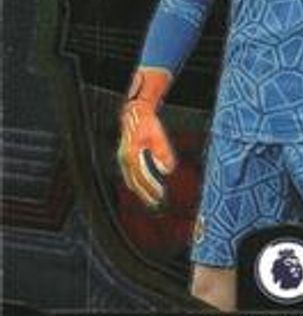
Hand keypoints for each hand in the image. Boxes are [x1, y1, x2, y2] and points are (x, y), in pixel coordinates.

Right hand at [117, 69, 175, 207]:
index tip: (160, 195)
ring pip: (131, 180)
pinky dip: (138, 182)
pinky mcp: (125, 157)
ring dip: (141, 190)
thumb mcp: (158, 137)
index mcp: (132, 154)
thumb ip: (163, 153)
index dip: (151, 187)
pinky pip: (130, 174)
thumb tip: (167, 170)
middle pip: (134, 182)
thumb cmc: (148, 124)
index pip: (142, 177)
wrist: (135, 113)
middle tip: (156, 203)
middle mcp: (125, 158)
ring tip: (152, 198)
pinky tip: (146, 186)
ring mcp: (123, 158)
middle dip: (145, 193)